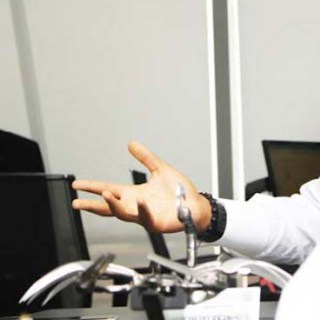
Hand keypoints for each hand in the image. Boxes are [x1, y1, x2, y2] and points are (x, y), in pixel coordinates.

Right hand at [72, 141, 211, 233]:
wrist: (195, 205)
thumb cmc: (178, 192)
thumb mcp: (160, 169)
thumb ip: (145, 158)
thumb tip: (131, 144)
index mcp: (133, 194)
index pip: (108, 189)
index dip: (92, 187)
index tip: (77, 184)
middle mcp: (135, 205)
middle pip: (108, 207)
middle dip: (92, 204)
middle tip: (77, 202)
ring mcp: (144, 215)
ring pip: (123, 213)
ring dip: (114, 205)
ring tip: (106, 194)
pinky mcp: (155, 222)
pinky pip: (146, 217)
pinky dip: (142, 210)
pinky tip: (140, 202)